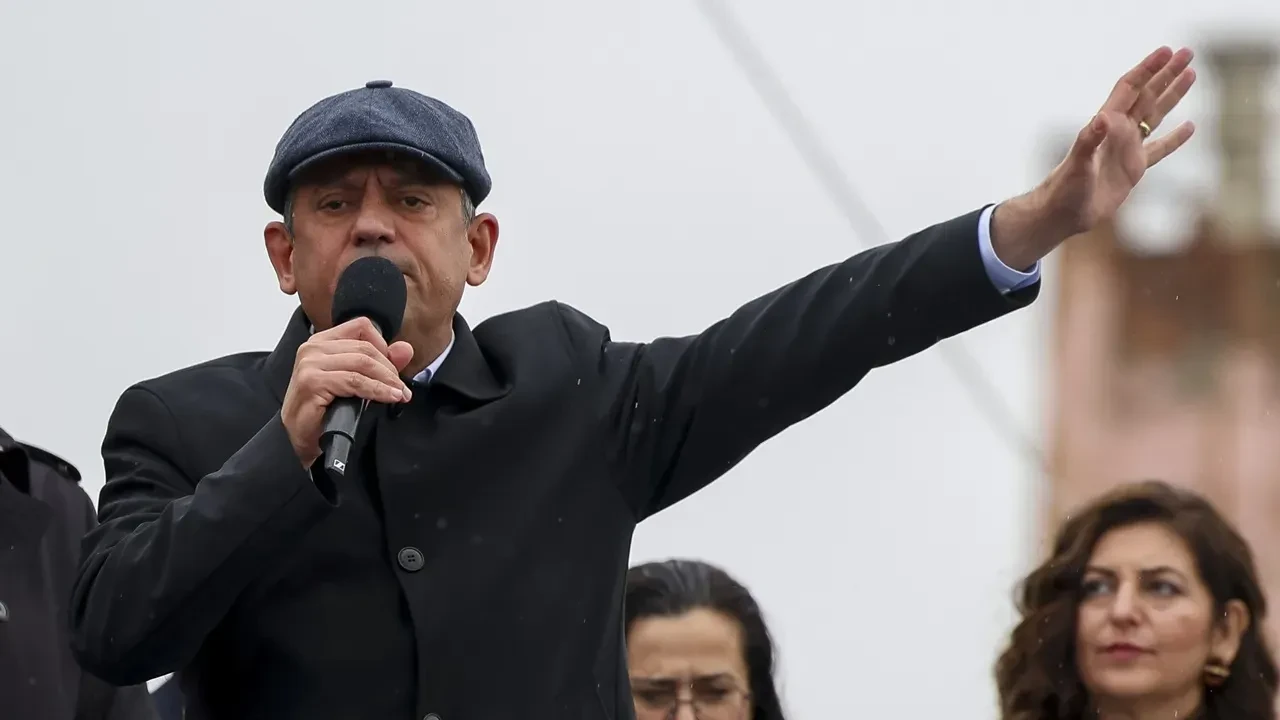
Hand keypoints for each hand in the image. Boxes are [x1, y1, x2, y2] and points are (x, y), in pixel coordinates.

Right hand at [281, 317, 414, 467]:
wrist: (302, 438)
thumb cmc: (323, 411)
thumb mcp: (355, 381)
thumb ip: (380, 363)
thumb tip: (405, 349)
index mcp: (322, 341)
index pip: (362, 327)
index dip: (383, 345)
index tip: (393, 368)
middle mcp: (313, 348)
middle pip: (365, 348)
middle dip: (390, 369)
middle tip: (402, 389)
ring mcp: (310, 364)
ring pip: (362, 362)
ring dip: (387, 380)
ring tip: (400, 394)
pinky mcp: (312, 382)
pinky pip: (354, 381)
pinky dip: (376, 390)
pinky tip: (388, 397)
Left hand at [991, 46, 1196, 268]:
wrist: (1063, 213)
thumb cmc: (1065, 188)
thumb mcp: (1078, 163)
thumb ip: (1090, 139)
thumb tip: (1103, 118)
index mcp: (1106, 125)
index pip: (1130, 88)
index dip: (1147, 69)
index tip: (1167, 51)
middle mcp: (1118, 132)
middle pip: (1147, 95)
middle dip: (1166, 74)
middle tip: (1187, 52)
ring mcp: (1127, 149)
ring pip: (1155, 115)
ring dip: (1172, 95)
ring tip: (1191, 75)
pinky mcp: (1133, 168)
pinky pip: (1159, 149)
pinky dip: (1175, 138)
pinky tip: (1189, 127)